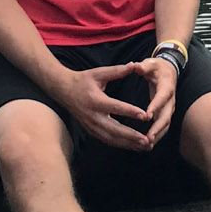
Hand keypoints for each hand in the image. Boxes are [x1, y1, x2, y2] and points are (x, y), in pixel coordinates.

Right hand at [48, 60, 163, 151]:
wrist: (63, 90)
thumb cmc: (82, 80)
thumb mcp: (98, 73)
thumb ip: (117, 71)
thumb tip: (134, 65)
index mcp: (96, 100)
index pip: (116, 107)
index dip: (131, 112)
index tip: (145, 116)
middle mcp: (93, 116)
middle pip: (114, 129)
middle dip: (132, 136)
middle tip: (147, 140)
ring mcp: (91, 126)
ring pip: (112, 138)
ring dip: (129, 144)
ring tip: (145, 146)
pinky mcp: (91, 131)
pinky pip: (108, 140)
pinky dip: (121, 145)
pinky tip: (134, 146)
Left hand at [118, 54, 183, 146]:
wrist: (168, 70)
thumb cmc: (157, 67)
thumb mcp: (150, 63)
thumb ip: (142, 66)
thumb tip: (134, 66)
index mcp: (166, 87)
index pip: (162, 98)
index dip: (156, 106)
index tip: (148, 116)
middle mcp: (170, 100)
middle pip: (166, 115)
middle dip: (158, 128)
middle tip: (148, 138)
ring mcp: (169, 107)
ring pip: (165, 123)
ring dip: (158, 135)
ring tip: (147, 145)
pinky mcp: (165, 112)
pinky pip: (163, 125)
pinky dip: (157, 135)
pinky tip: (148, 144)